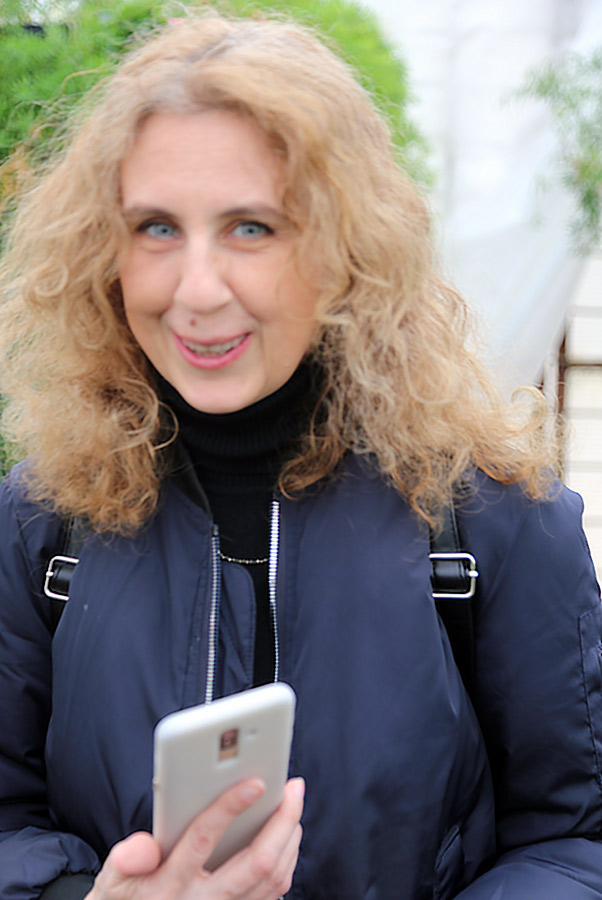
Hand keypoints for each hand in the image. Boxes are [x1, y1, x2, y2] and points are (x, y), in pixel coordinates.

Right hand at [88, 776, 303, 899]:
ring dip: (290, 839)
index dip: (229, 808)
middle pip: (256, 863)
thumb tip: (141, 845)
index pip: (202, 840)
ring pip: (272, 879)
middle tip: (294, 787)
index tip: (255, 783)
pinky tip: (287, 836)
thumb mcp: (114, 882)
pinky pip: (273, 893)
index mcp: (171, 884)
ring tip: (293, 804)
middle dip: (282, 821)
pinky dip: (287, 860)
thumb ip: (126, 859)